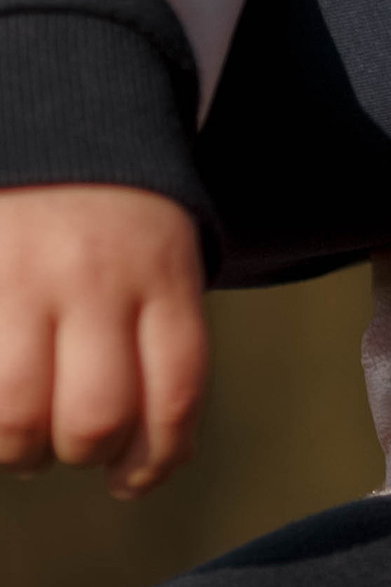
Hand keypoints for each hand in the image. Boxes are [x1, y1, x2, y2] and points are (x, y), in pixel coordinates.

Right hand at [0, 183, 207, 498]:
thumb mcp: (158, 253)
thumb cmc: (111, 212)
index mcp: (162, 272)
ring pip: (20, 415)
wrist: (55, 107)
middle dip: (82, 453)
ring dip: (18, 449)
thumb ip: (155, 334)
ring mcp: (24, 278)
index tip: (132, 479)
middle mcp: (96, 277)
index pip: (176, 393)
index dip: (157, 459)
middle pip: (97, 418)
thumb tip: (140, 454)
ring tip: (18, 434)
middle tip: (68, 443)